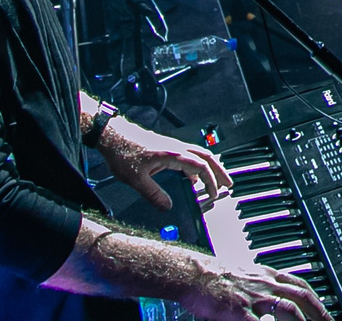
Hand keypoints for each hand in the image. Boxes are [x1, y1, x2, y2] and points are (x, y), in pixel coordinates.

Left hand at [97, 116, 231, 211]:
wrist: (112, 134)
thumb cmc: (123, 151)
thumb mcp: (136, 179)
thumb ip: (153, 194)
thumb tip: (167, 207)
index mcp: (173, 154)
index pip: (201, 167)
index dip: (210, 181)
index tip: (214, 194)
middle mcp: (176, 148)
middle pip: (206, 157)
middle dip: (219, 171)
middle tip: (229, 183)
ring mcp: (171, 146)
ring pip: (198, 154)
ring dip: (210, 167)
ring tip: (215, 180)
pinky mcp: (165, 147)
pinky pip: (188, 156)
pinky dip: (196, 166)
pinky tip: (191, 177)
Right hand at [187, 262, 330, 320]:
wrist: (193, 273)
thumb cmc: (215, 275)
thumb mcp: (246, 274)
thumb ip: (263, 284)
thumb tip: (277, 293)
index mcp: (267, 275)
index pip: (300, 285)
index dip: (316, 299)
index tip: (324, 310)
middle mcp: (265, 284)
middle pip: (301, 298)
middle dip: (319, 313)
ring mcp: (254, 297)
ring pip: (288, 310)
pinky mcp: (239, 311)